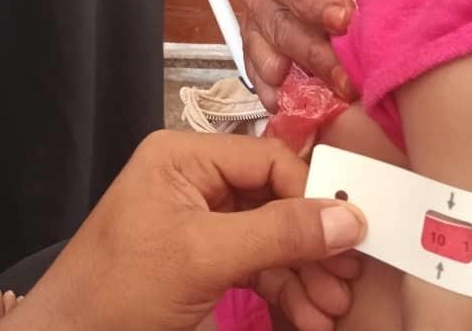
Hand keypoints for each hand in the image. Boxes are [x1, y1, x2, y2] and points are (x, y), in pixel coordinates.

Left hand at [1, 132, 365, 330]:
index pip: (268, 159)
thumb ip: (279, 234)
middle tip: (348, 276)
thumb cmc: (121, 292)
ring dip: (303, 272)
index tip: (349, 231)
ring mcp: (201, 219)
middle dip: (310, 244)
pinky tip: (308, 313)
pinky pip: (255, 262)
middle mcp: (197, 179)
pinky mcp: (203, 255)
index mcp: (186, 156)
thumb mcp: (204, 257)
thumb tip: (350, 219)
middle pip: (274, 199)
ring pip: (269, 235)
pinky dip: (282, 288)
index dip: (310, 194)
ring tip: (332, 307)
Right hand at [241, 0, 381, 110]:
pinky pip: (257, 75)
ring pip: (266, 53)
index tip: (345, 20)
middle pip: (280, 25)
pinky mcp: (258, 54)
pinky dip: (271, 91)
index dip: (315, 1)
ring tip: (317, 95)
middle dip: (314, 53)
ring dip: (293, 77)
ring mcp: (256, 27)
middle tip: (345, 76)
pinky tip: (285, 104)